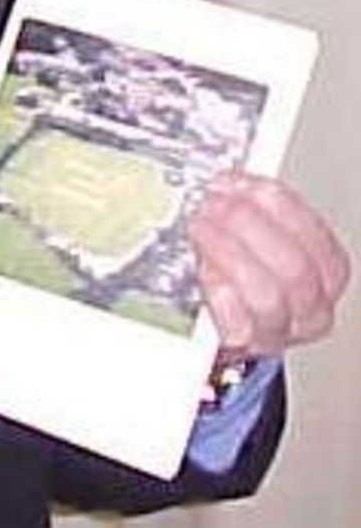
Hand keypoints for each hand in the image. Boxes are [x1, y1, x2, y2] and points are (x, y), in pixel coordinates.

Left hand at [188, 173, 349, 359]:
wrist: (223, 328)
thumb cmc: (242, 277)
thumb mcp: (254, 234)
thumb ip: (252, 207)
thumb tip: (227, 179)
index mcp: (327, 271)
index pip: (313, 233)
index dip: (273, 202)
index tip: (235, 182)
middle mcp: (312, 308)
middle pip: (293, 265)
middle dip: (245, 224)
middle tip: (210, 204)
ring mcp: (279, 331)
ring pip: (267, 294)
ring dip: (227, 252)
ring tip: (200, 228)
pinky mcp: (244, 348)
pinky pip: (237, 325)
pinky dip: (219, 293)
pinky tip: (205, 272)